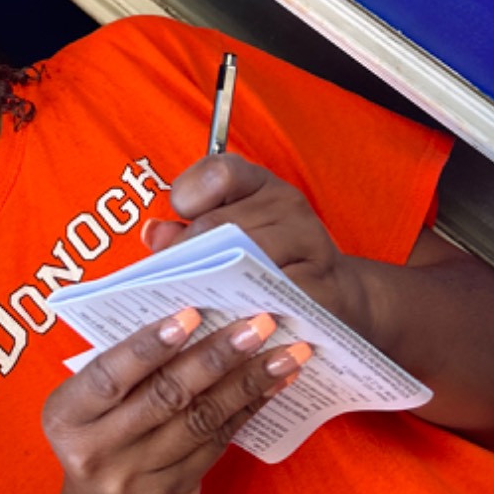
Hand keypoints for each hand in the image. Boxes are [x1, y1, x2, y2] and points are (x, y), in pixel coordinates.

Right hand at [41, 309, 306, 493]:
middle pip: (165, 398)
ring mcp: (137, 481)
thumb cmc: (97, 432)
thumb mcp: (85, 403)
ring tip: (284, 354)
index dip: (149, 346)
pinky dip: (247, 410)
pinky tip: (273, 386)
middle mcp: (97, 453)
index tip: (192, 314)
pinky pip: (217, 445)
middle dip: (217, 357)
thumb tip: (191, 319)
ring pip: (200, 422)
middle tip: (258, 325)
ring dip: (247, 383)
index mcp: (65, 418)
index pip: (109, 377)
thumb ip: (122, 369)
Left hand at [145, 155, 368, 336]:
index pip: (219, 171)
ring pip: (244, 259)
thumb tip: (154, 234)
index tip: (179, 221)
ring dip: (212, 286)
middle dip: (185, 257)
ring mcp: (309, 242)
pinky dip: (247, 311)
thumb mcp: (231, 235)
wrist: (339, 299)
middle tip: (167, 283)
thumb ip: (188, 230)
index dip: (188, 196)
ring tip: (192, 305)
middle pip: (220, 225)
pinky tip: (229, 322)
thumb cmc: (271, 262)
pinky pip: (274, 297)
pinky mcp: (323, 286)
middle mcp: (287, 203)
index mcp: (259, 184)